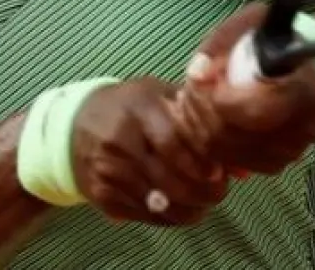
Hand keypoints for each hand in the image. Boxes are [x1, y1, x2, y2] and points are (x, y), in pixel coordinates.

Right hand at [70, 77, 227, 225]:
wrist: (73, 124)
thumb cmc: (128, 106)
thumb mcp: (160, 96)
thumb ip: (199, 122)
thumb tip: (241, 165)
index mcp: (137, 108)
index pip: (172, 143)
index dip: (200, 164)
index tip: (218, 173)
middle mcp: (118, 139)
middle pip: (168, 179)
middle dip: (202, 193)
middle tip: (218, 193)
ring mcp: (106, 169)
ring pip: (157, 203)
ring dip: (188, 209)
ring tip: (203, 203)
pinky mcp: (100, 193)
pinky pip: (141, 215)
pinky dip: (166, 218)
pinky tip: (179, 208)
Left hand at [176, 3, 314, 177]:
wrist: (298, 62)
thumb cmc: (275, 39)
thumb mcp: (253, 22)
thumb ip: (222, 42)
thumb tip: (196, 73)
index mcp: (305, 91)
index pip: (254, 112)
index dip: (218, 102)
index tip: (202, 81)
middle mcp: (305, 127)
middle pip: (236, 137)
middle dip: (200, 114)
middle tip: (186, 91)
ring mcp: (293, 150)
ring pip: (230, 154)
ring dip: (200, 130)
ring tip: (192, 103)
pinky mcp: (277, 162)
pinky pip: (233, 163)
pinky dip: (210, 145)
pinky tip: (204, 120)